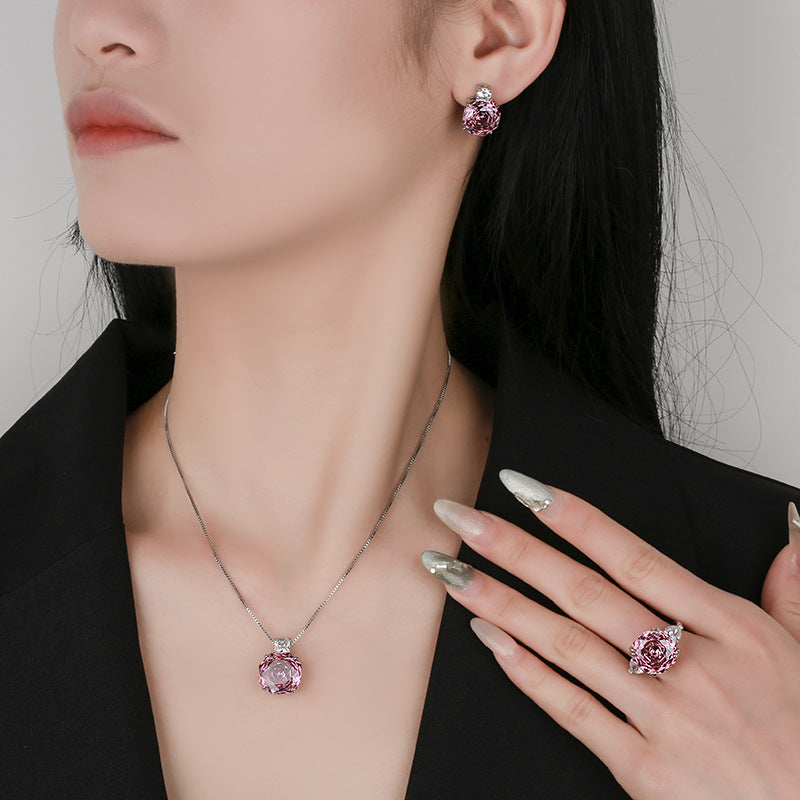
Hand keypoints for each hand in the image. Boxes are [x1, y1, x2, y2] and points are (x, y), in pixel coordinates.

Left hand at [422, 470, 799, 799]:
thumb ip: (792, 588)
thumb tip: (792, 527)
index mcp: (731, 627)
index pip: (632, 557)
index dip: (572, 518)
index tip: (520, 487)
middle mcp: (691, 665)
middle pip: (583, 592)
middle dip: (513, 549)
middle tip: (458, 518)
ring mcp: (663, 718)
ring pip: (565, 645)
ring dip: (500, 603)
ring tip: (450, 573)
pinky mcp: (643, 769)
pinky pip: (572, 710)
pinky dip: (526, 672)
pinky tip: (488, 639)